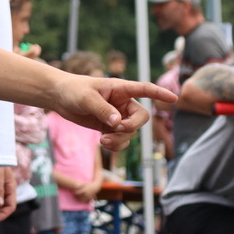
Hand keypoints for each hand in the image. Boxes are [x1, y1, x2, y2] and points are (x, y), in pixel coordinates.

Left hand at [46, 77, 172, 151]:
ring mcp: (117, 116)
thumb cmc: (73, 90)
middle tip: (115, 129)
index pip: (144, 89)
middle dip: (131, 127)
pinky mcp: (109, 127)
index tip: (174, 98)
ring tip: (103, 141)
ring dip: (120, 139)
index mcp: (120, 89)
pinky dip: (116, 145)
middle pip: (140, 118)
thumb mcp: (86, 98)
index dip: (159, 94)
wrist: (59, 97)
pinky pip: (121, 140)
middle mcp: (122, 103)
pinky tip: (104, 144)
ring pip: (130, 132)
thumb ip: (102, 109)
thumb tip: (118, 123)